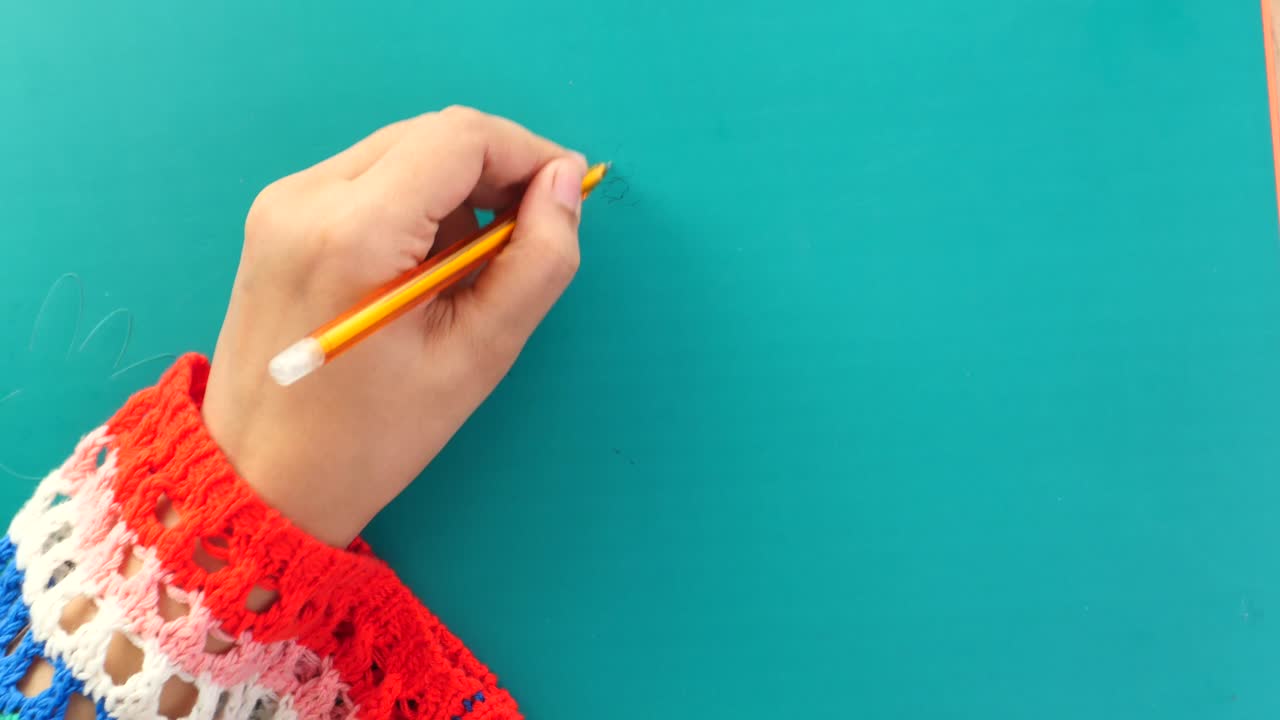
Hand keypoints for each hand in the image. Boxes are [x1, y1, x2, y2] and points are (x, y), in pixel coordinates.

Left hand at [201, 106, 587, 545]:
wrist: (261, 478)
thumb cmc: (373, 437)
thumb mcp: (477, 356)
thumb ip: (537, 262)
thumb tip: (564, 183)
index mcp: (353, 231)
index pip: (460, 137)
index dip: (529, 153)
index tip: (567, 193)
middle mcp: (306, 195)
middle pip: (430, 135)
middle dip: (496, 169)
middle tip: (531, 233)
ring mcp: (282, 201)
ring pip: (401, 151)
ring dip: (456, 189)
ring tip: (471, 268)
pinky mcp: (276, 216)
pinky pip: (367, 178)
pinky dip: (414, 204)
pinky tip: (423, 267)